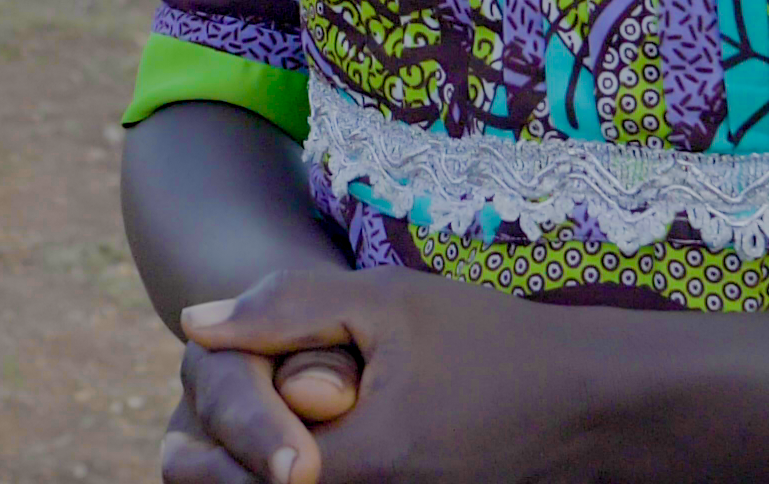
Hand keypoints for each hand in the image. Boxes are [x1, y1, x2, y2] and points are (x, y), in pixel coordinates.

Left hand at [174, 266, 589, 483]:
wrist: (582, 402)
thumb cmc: (489, 342)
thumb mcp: (386, 303)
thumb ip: (284, 309)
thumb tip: (193, 324)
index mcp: (359, 465)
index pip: (239, 477)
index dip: (205, 452)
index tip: (186, 425)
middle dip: (222, 473)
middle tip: (187, 446)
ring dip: (258, 477)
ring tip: (238, 443)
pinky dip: (303, 479)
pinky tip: (299, 448)